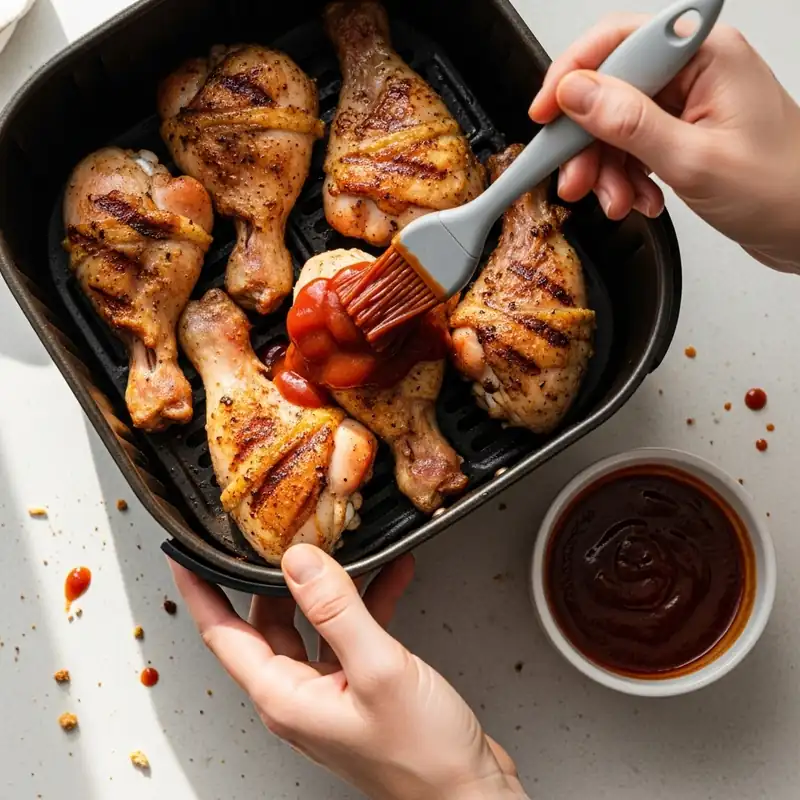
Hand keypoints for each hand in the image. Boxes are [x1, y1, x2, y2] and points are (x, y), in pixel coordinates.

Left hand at [169, 546, 526, 799]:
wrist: (468, 795)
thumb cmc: (424, 758)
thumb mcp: (378, 670)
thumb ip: (336, 611)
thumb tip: (298, 562)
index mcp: (285, 696)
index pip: (223, 634)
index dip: (201, 590)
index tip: (186, 554)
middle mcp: (300, 693)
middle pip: (268, 621)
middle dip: (274, 574)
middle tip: (281, 532)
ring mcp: (331, 690)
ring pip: (312, 622)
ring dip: (330, 585)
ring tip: (344, 545)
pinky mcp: (362, 685)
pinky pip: (352, 632)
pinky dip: (369, 601)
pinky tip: (391, 575)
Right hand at [529, 15, 799, 271]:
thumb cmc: (781, 189)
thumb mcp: (693, 160)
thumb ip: (629, 124)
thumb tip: (575, 94)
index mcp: (705, 55)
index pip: (618, 42)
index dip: (572, 76)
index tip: (544, 115)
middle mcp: (695, 72)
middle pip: (611, 91)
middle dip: (588, 142)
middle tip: (575, 181)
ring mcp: (689, 104)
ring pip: (617, 125)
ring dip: (608, 169)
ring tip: (618, 202)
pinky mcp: (684, 133)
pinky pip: (634, 147)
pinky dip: (627, 178)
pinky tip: (641, 200)